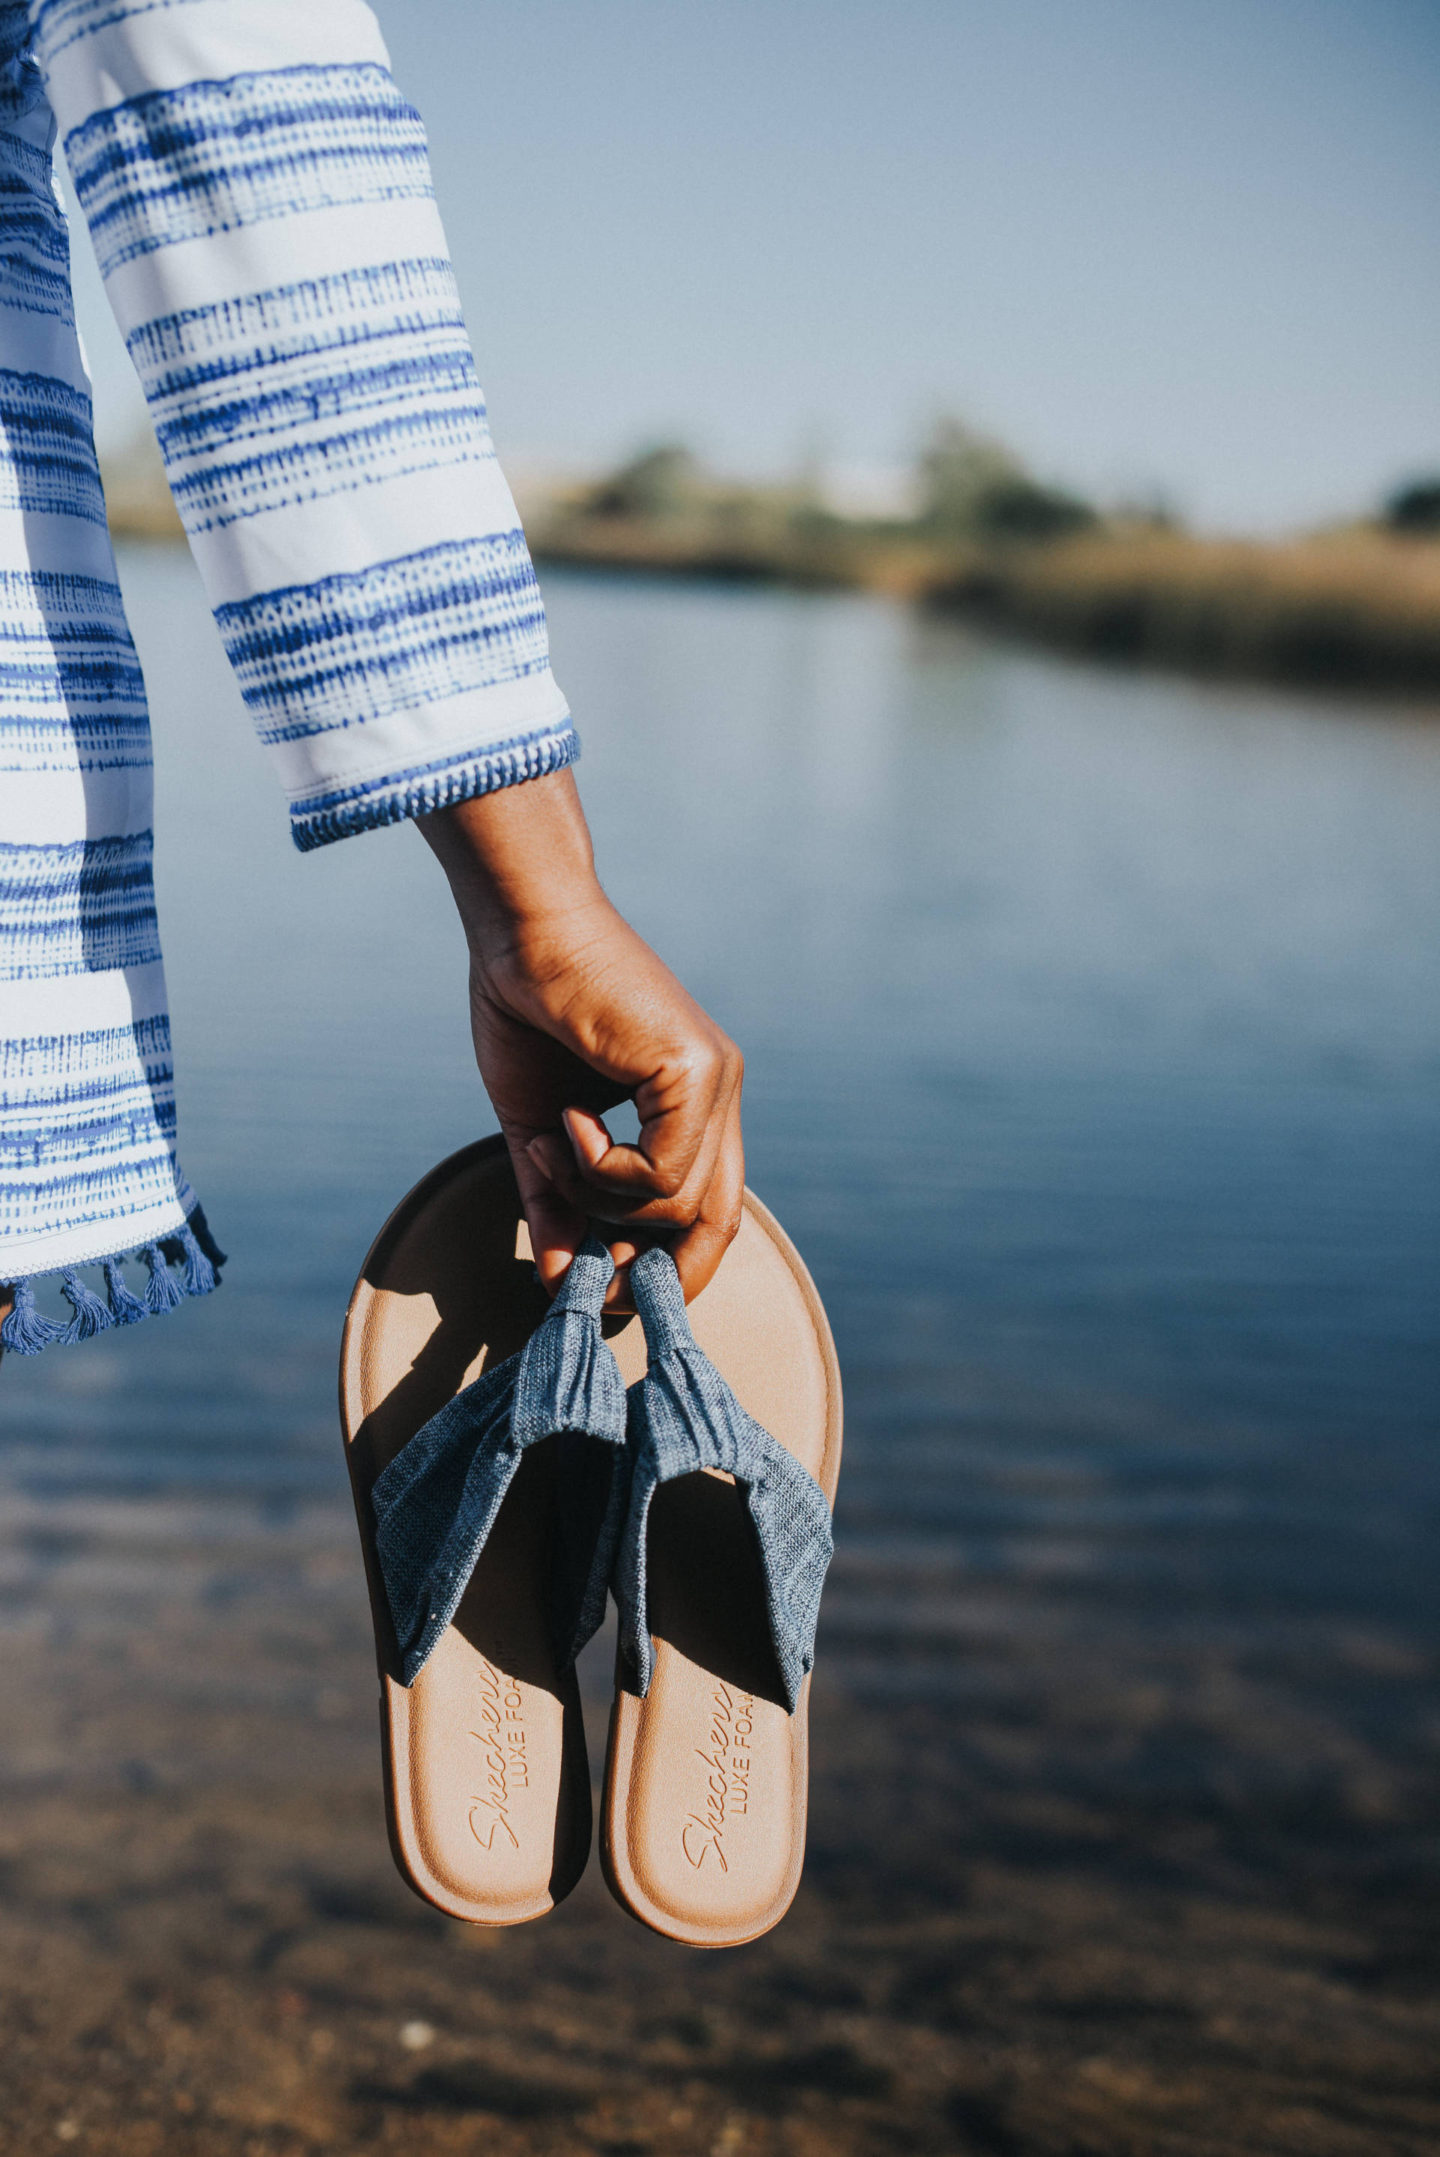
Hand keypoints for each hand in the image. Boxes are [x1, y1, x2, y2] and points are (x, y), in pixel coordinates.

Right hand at [418, 773, 743, 1305]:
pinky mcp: (696, 1070)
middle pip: (716, 1224)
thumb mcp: (539, 1132)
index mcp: (691, 1105)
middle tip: (586, 1280)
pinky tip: (568, 1120)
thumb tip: (559, 1279)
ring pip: (679, 1205)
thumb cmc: (526, 1013)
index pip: (709, 1214)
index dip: (666, 1267)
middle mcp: (717, 1095)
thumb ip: (557, 1201)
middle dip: (655, 1273)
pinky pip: (662, 1173)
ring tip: (551, 1143)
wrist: (521, 930)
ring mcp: (715, 1081)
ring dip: (598, 1197)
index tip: (602, 1286)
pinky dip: (602, 1167)